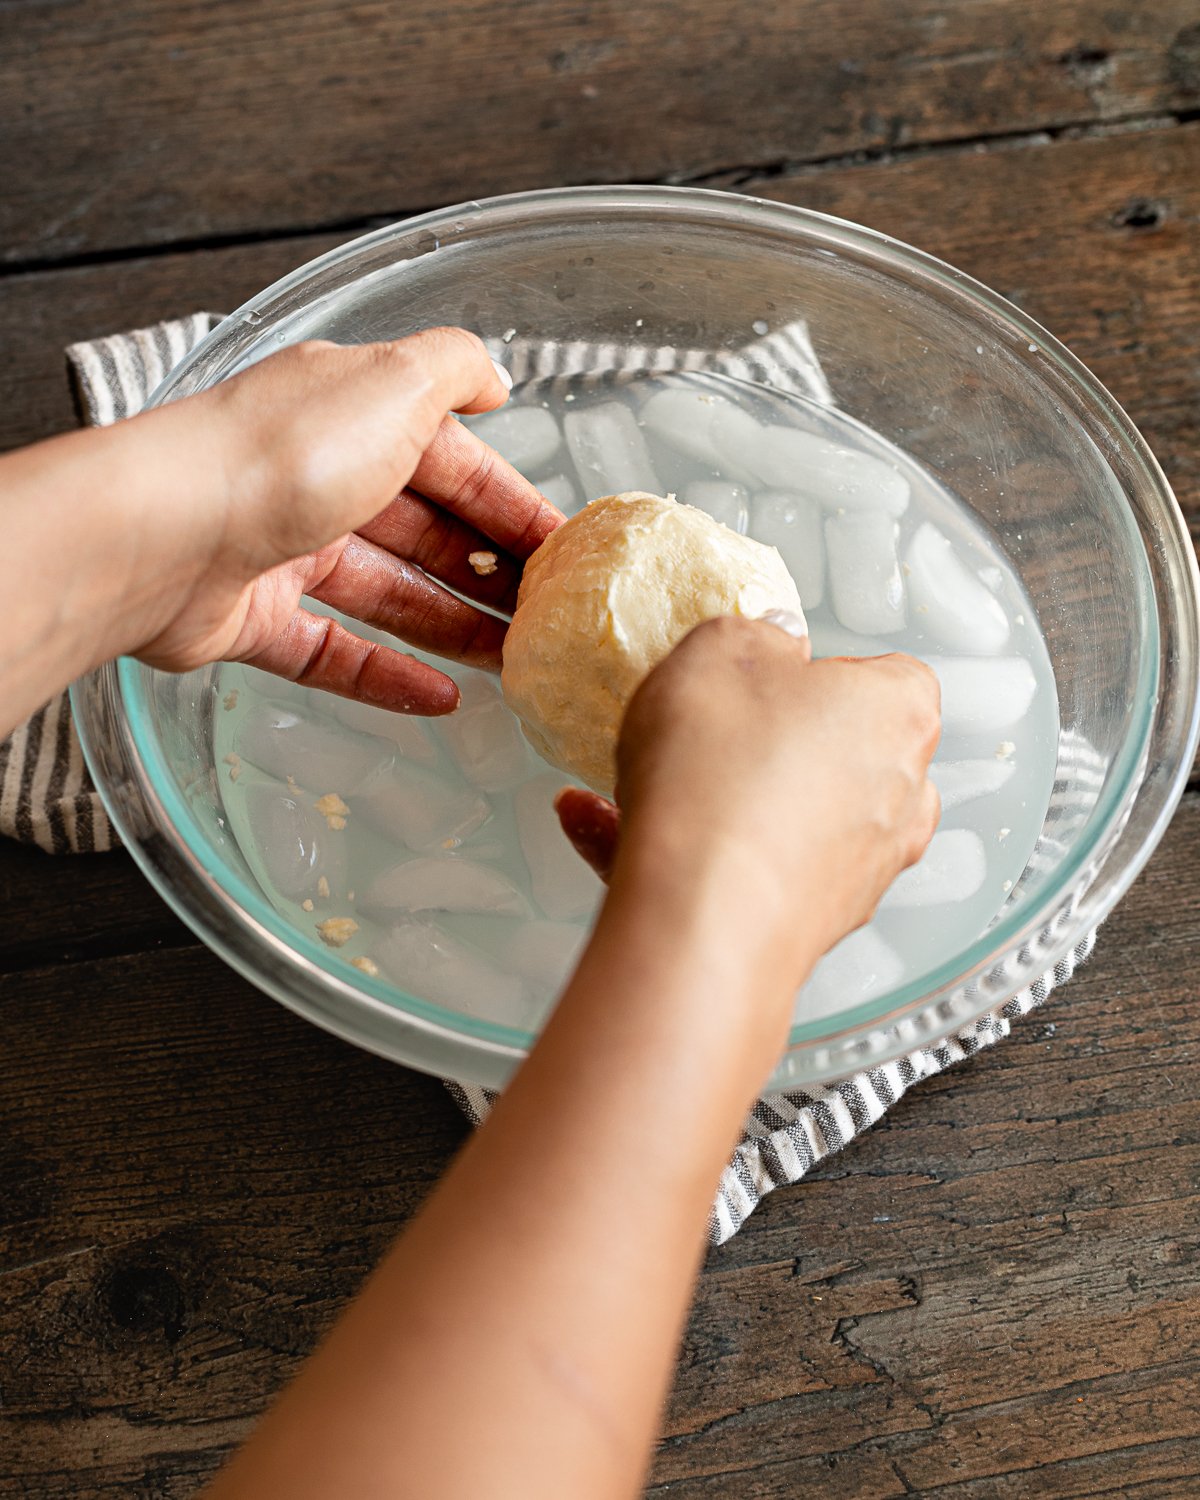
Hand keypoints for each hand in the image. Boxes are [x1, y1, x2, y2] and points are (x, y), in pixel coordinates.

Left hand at [122, 329, 561, 710]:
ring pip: (384, 593)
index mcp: (349, 413)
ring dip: (450, 626)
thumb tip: (495, 378)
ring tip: (510, 662)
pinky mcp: (251, 619)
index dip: (509, 503)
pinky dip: (386, 677)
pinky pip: (333, 652)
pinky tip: (442, 700)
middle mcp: (314, 475)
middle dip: (485, 570)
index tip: (561, 550)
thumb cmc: (285, 454)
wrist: (164, 533)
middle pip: (420, 529)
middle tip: (542, 615)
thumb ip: (455, 370)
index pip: (450, 459)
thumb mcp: (395, 382)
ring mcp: (279, 549)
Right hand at [558, 616, 940, 977]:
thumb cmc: (724, 779)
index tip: (766, 669)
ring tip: (642, 781)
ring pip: (787, 818)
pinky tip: (606, 828)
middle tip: (709, 727)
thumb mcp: (718, 652)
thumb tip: (766, 644)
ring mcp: (859, 869)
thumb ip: (752, 635)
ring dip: (723, 799)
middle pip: (841, 750)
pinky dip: (687, 854)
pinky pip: (745, 872)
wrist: (702, 917)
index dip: (820, 668)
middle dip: (776, 740)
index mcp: (898, 715)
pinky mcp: (810, 924)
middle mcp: (898, 797)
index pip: (888, 674)